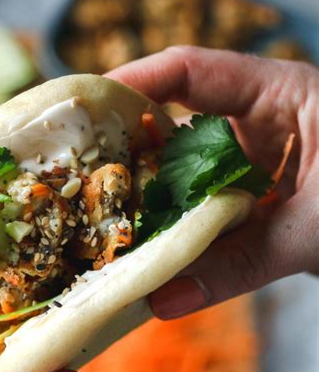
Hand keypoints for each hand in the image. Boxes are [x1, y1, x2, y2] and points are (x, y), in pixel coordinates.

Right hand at [108, 46, 318, 317]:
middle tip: (77, 174)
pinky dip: (174, 227)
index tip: (85, 106)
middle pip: (176, 120)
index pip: (195, 71)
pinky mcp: (251, 198)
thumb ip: (239, 265)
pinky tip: (143, 248)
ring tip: (98, 218)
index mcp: (283, 96)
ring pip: (184, 169)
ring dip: (146, 195)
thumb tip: (161, 300)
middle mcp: (260, 124)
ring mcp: (253, 162)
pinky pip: (201, 206)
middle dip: (126, 147)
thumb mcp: (314, 231)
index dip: (135, 81)